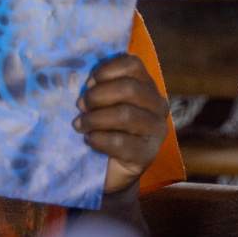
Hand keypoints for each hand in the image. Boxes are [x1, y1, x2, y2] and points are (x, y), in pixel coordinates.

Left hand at [75, 54, 167, 194]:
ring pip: (126, 115)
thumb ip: (101, 88)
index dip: (107, 69)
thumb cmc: (105, 130)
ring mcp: (156, 131)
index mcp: (148, 87)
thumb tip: (85, 80)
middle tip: (79, 105)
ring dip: (95, 118)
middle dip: (98, 95)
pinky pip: (120, 142)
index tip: (88, 82)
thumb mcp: (106, 104)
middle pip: (130, 88)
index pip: (133, 65)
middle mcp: (158, 106)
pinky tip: (89, 141)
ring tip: (79, 124)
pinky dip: (99, 139)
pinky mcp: (147, 155)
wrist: (111, 171)